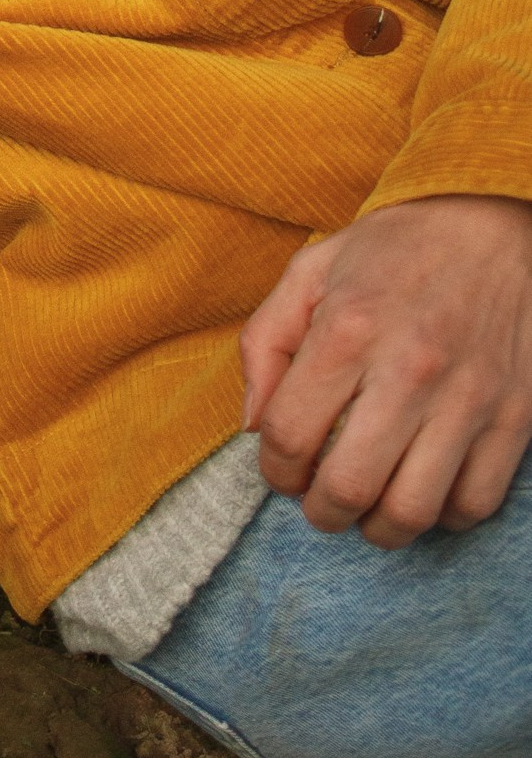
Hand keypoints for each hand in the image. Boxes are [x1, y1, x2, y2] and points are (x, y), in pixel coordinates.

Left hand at [240, 193, 531, 545]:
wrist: (494, 228)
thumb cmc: (395, 250)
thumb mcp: (311, 270)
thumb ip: (266, 343)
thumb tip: (251, 424)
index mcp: (348, 330)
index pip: (290, 434)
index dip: (274, 470)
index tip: (281, 470)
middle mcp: (409, 370)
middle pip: (349, 486)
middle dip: (321, 512)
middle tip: (318, 503)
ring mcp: (469, 400)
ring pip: (414, 510)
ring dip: (378, 528)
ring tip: (366, 510)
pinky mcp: (516, 419)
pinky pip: (474, 503)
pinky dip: (442, 517)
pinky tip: (421, 490)